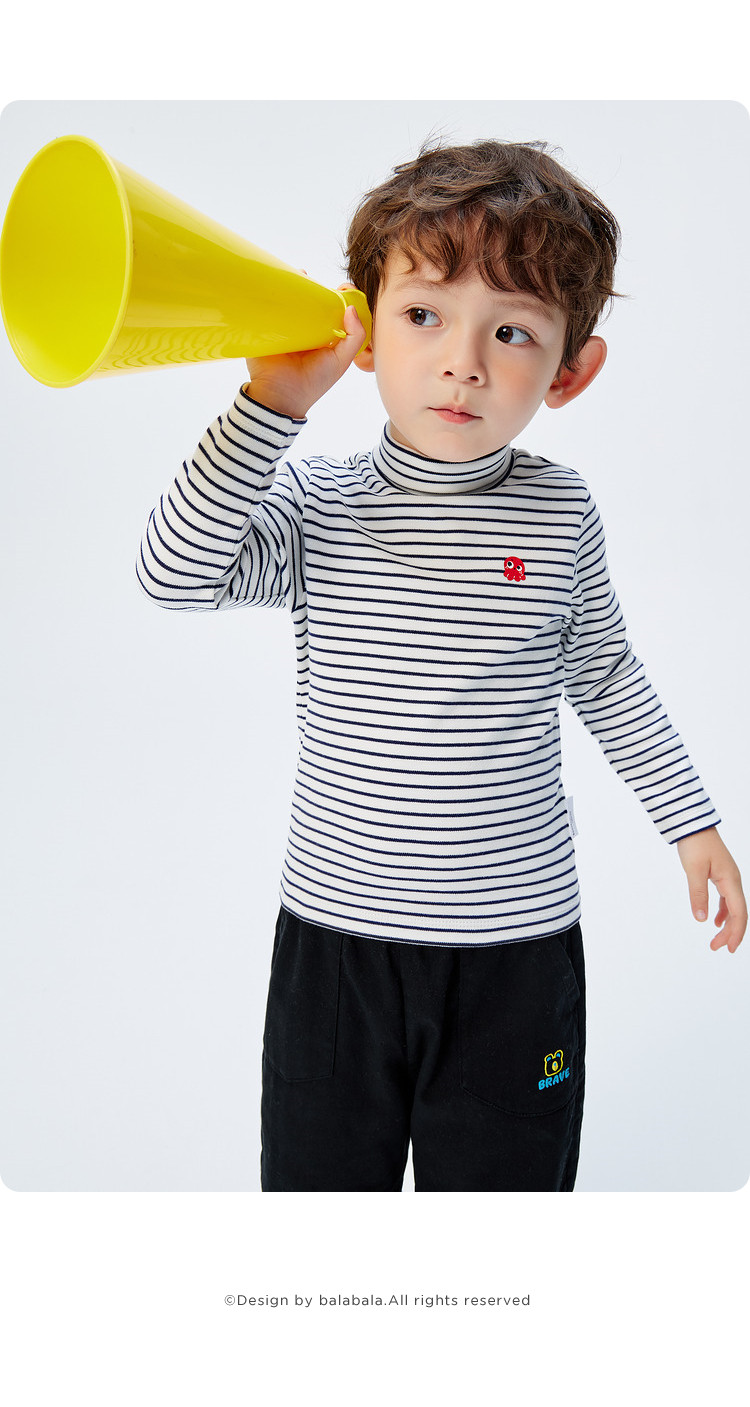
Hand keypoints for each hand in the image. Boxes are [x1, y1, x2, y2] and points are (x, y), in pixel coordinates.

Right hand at [244, 278, 365, 420]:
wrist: (281, 396)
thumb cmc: (314, 381)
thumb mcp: (341, 361)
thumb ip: (354, 337)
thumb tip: (351, 309)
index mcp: (322, 335)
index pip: (332, 310)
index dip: (338, 297)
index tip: (342, 288)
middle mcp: (304, 329)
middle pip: (311, 301)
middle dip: (315, 286)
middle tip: (317, 279)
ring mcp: (284, 326)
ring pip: (291, 300)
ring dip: (294, 285)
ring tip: (299, 275)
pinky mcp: (265, 327)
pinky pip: (269, 307)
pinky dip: (273, 293)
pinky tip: (279, 282)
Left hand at [676, 827, 746, 951]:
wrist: (693, 825)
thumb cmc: (695, 844)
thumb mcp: (694, 871)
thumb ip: (698, 895)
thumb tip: (701, 919)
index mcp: (731, 881)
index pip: (739, 913)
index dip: (736, 933)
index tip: (729, 948)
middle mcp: (733, 881)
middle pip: (738, 913)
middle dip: (730, 933)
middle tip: (716, 948)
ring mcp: (728, 878)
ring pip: (733, 907)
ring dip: (726, 925)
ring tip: (716, 940)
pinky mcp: (720, 876)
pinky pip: (726, 899)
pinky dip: (722, 912)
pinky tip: (714, 921)